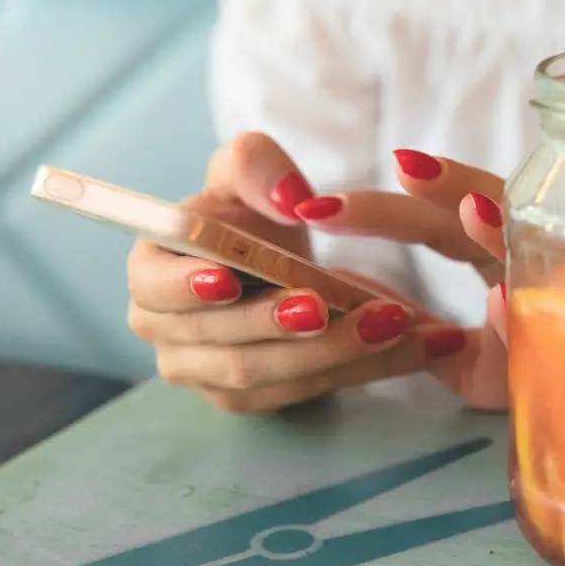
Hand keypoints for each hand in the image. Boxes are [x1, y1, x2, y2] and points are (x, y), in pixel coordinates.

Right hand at [126, 133, 467, 411]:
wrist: (274, 262)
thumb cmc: (249, 214)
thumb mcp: (250, 170)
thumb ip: (259, 167)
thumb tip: (290, 199)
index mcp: (151, 271)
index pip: (154, 286)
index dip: (186, 286)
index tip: (229, 280)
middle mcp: (167, 332)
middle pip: (226, 340)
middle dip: (283, 324)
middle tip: (332, 304)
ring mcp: (207, 374)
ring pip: (273, 373)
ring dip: (338, 351)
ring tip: (394, 323)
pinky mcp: (253, 399)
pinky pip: (310, 389)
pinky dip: (365, 368)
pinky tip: (412, 348)